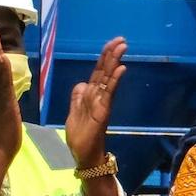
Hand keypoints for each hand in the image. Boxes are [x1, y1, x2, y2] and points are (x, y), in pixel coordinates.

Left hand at [63, 37, 125, 172]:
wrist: (83, 155)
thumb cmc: (80, 137)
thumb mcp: (73, 113)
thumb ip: (77, 98)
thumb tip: (81, 83)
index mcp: (90, 96)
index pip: (98, 72)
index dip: (103, 58)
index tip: (111, 44)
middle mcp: (98, 96)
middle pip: (105, 71)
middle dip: (111, 54)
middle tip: (121, 40)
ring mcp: (102, 103)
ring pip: (108, 78)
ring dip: (114, 62)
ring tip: (122, 47)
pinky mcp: (103, 111)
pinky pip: (109, 92)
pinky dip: (114, 80)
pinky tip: (120, 68)